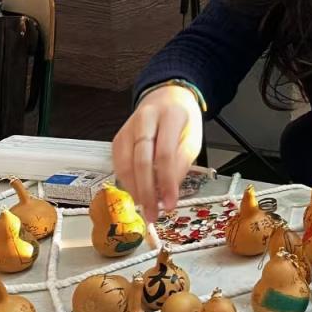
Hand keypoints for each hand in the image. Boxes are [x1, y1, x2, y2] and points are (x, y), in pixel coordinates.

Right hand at [112, 85, 203, 222]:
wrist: (165, 98)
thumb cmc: (182, 121)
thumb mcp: (193, 139)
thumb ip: (181, 163)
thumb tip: (168, 191)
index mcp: (170, 116)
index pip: (165, 154)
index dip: (167, 182)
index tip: (170, 204)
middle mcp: (145, 119)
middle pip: (141, 160)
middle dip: (147, 191)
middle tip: (153, 214)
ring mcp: (128, 127)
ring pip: (125, 163)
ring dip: (134, 190)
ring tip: (146, 208)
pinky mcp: (118, 137)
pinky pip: (118, 163)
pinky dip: (127, 182)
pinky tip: (137, 193)